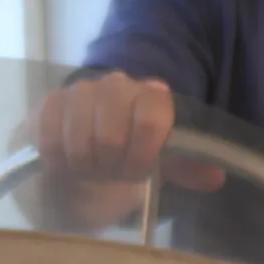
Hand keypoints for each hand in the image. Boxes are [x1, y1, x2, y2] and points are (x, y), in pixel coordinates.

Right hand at [17, 72, 223, 232]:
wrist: (77, 145)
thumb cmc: (120, 155)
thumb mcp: (157, 162)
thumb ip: (184, 167)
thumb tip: (214, 178)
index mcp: (151, 95)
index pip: (152, 121)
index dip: (141, 156)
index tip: (136, 172)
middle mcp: (116, 85)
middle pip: (112, 137)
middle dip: (109, 166)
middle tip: (108, 174)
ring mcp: (80, 92)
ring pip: (79, 141)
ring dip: (82, 166)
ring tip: (85, 170)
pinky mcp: (49, 104)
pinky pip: (50, 140)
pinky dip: (57, 161)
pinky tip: (62, 164)